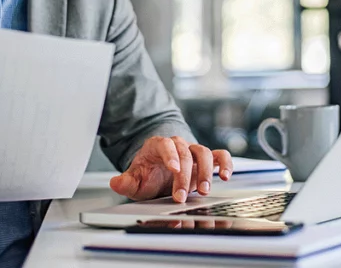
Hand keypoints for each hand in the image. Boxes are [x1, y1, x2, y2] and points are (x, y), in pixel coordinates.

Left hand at [109, 136, 232, 202]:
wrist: (160, 173)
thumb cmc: (149, 174)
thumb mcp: (136, 180)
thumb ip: (126, 182)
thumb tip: (115, 183)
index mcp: (159, 145)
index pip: (166, 145)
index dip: (171, 155)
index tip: (174, 169)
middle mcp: (178, 145)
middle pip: (186, 153)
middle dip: (185, 176)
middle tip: (182, 195)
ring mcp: (194, 151)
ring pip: (204, 152)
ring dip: (207, 171)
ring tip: (204, 190)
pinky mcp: (207, 159)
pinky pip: (220, 156)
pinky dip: (225, 164)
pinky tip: (225, 177)